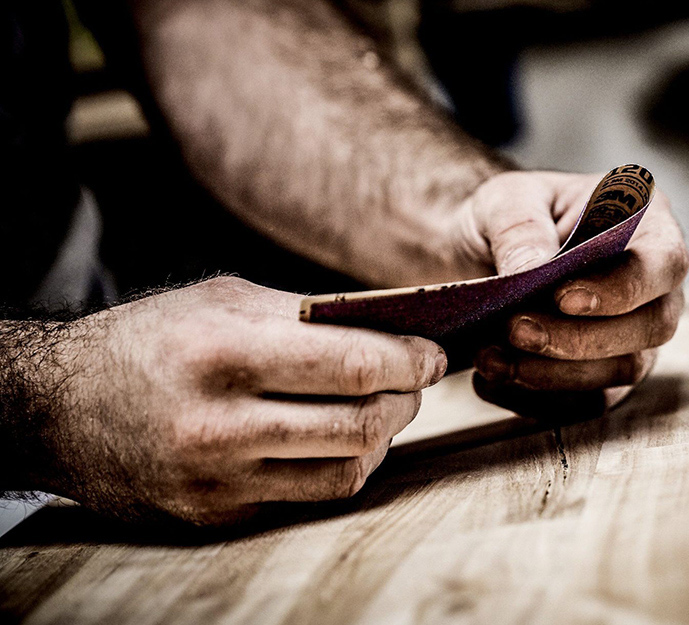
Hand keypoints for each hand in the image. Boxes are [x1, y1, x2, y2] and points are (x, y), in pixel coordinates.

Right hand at [24, 277, 445, 525]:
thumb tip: (395, 329)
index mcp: (224, 353)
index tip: (434, 355)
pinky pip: (310, 497)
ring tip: (381, 408)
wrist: (58, 407)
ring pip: (346, 469)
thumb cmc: (151, 339)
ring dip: (382, 437)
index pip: (351, 364)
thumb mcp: (223, 302)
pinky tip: (341, 441)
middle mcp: (219, 424)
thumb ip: (308, 316)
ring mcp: (216, 479)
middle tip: (415, 381)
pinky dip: (342, 467)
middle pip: (360, 424)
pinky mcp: (215, 515)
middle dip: (406, 400)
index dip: (410, 361)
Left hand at [454, 171, 688, 419]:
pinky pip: (585, 405)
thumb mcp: (505, 200)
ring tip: (491, 358)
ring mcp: (634, 338)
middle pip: (651, 328)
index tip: (563, 298)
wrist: (477, 253)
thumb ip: (520, 228)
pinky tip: (490, 379)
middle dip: (582, 338)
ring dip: (554, 374)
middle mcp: (654, 288)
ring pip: (621, 373)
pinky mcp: (603, 379)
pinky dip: (535, 399)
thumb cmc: (508, 217)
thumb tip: (532, 270)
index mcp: (647, 226)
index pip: (662, 264)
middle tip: (517, 330)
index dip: (622, 288)